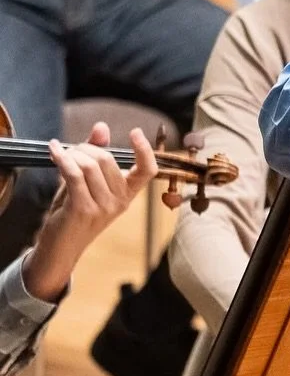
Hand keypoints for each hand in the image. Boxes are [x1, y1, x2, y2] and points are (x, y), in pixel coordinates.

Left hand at [21, 123, 156, 302]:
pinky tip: (54, 153)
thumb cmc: (73, 213)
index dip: (145, 150)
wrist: (59, 249)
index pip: (148, 170)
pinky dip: (62, 159)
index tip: (135, 132)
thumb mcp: (87, 183)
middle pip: (107, 160)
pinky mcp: (82, 209)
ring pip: (89, 165)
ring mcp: (103, 207)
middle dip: (86, 148)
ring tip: (60, 155)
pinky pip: (74, 174)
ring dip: (71, 154)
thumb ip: (96, 155)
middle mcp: (120, 202)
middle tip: (70, 149)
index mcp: (128, 195)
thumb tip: (102, 126)